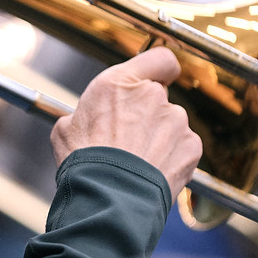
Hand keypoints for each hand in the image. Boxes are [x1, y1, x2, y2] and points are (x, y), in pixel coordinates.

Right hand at [50, 47, 202, 197]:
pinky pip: (184, 145)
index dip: (159, 68)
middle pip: (159, 95)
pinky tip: (153, 169)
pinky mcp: (191, 146)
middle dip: (147, 112)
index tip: (156, 77)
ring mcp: (175, 120)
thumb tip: (85, 120)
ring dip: (160, 135)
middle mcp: (151, 95)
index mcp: (117, 83)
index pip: (159, 58)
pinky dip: (174, 155)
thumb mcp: (66, 127)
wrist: (108, 198)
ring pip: (171, 122)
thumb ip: (86, 113)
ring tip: (138, 159)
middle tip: (128, 135)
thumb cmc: (83, 163)